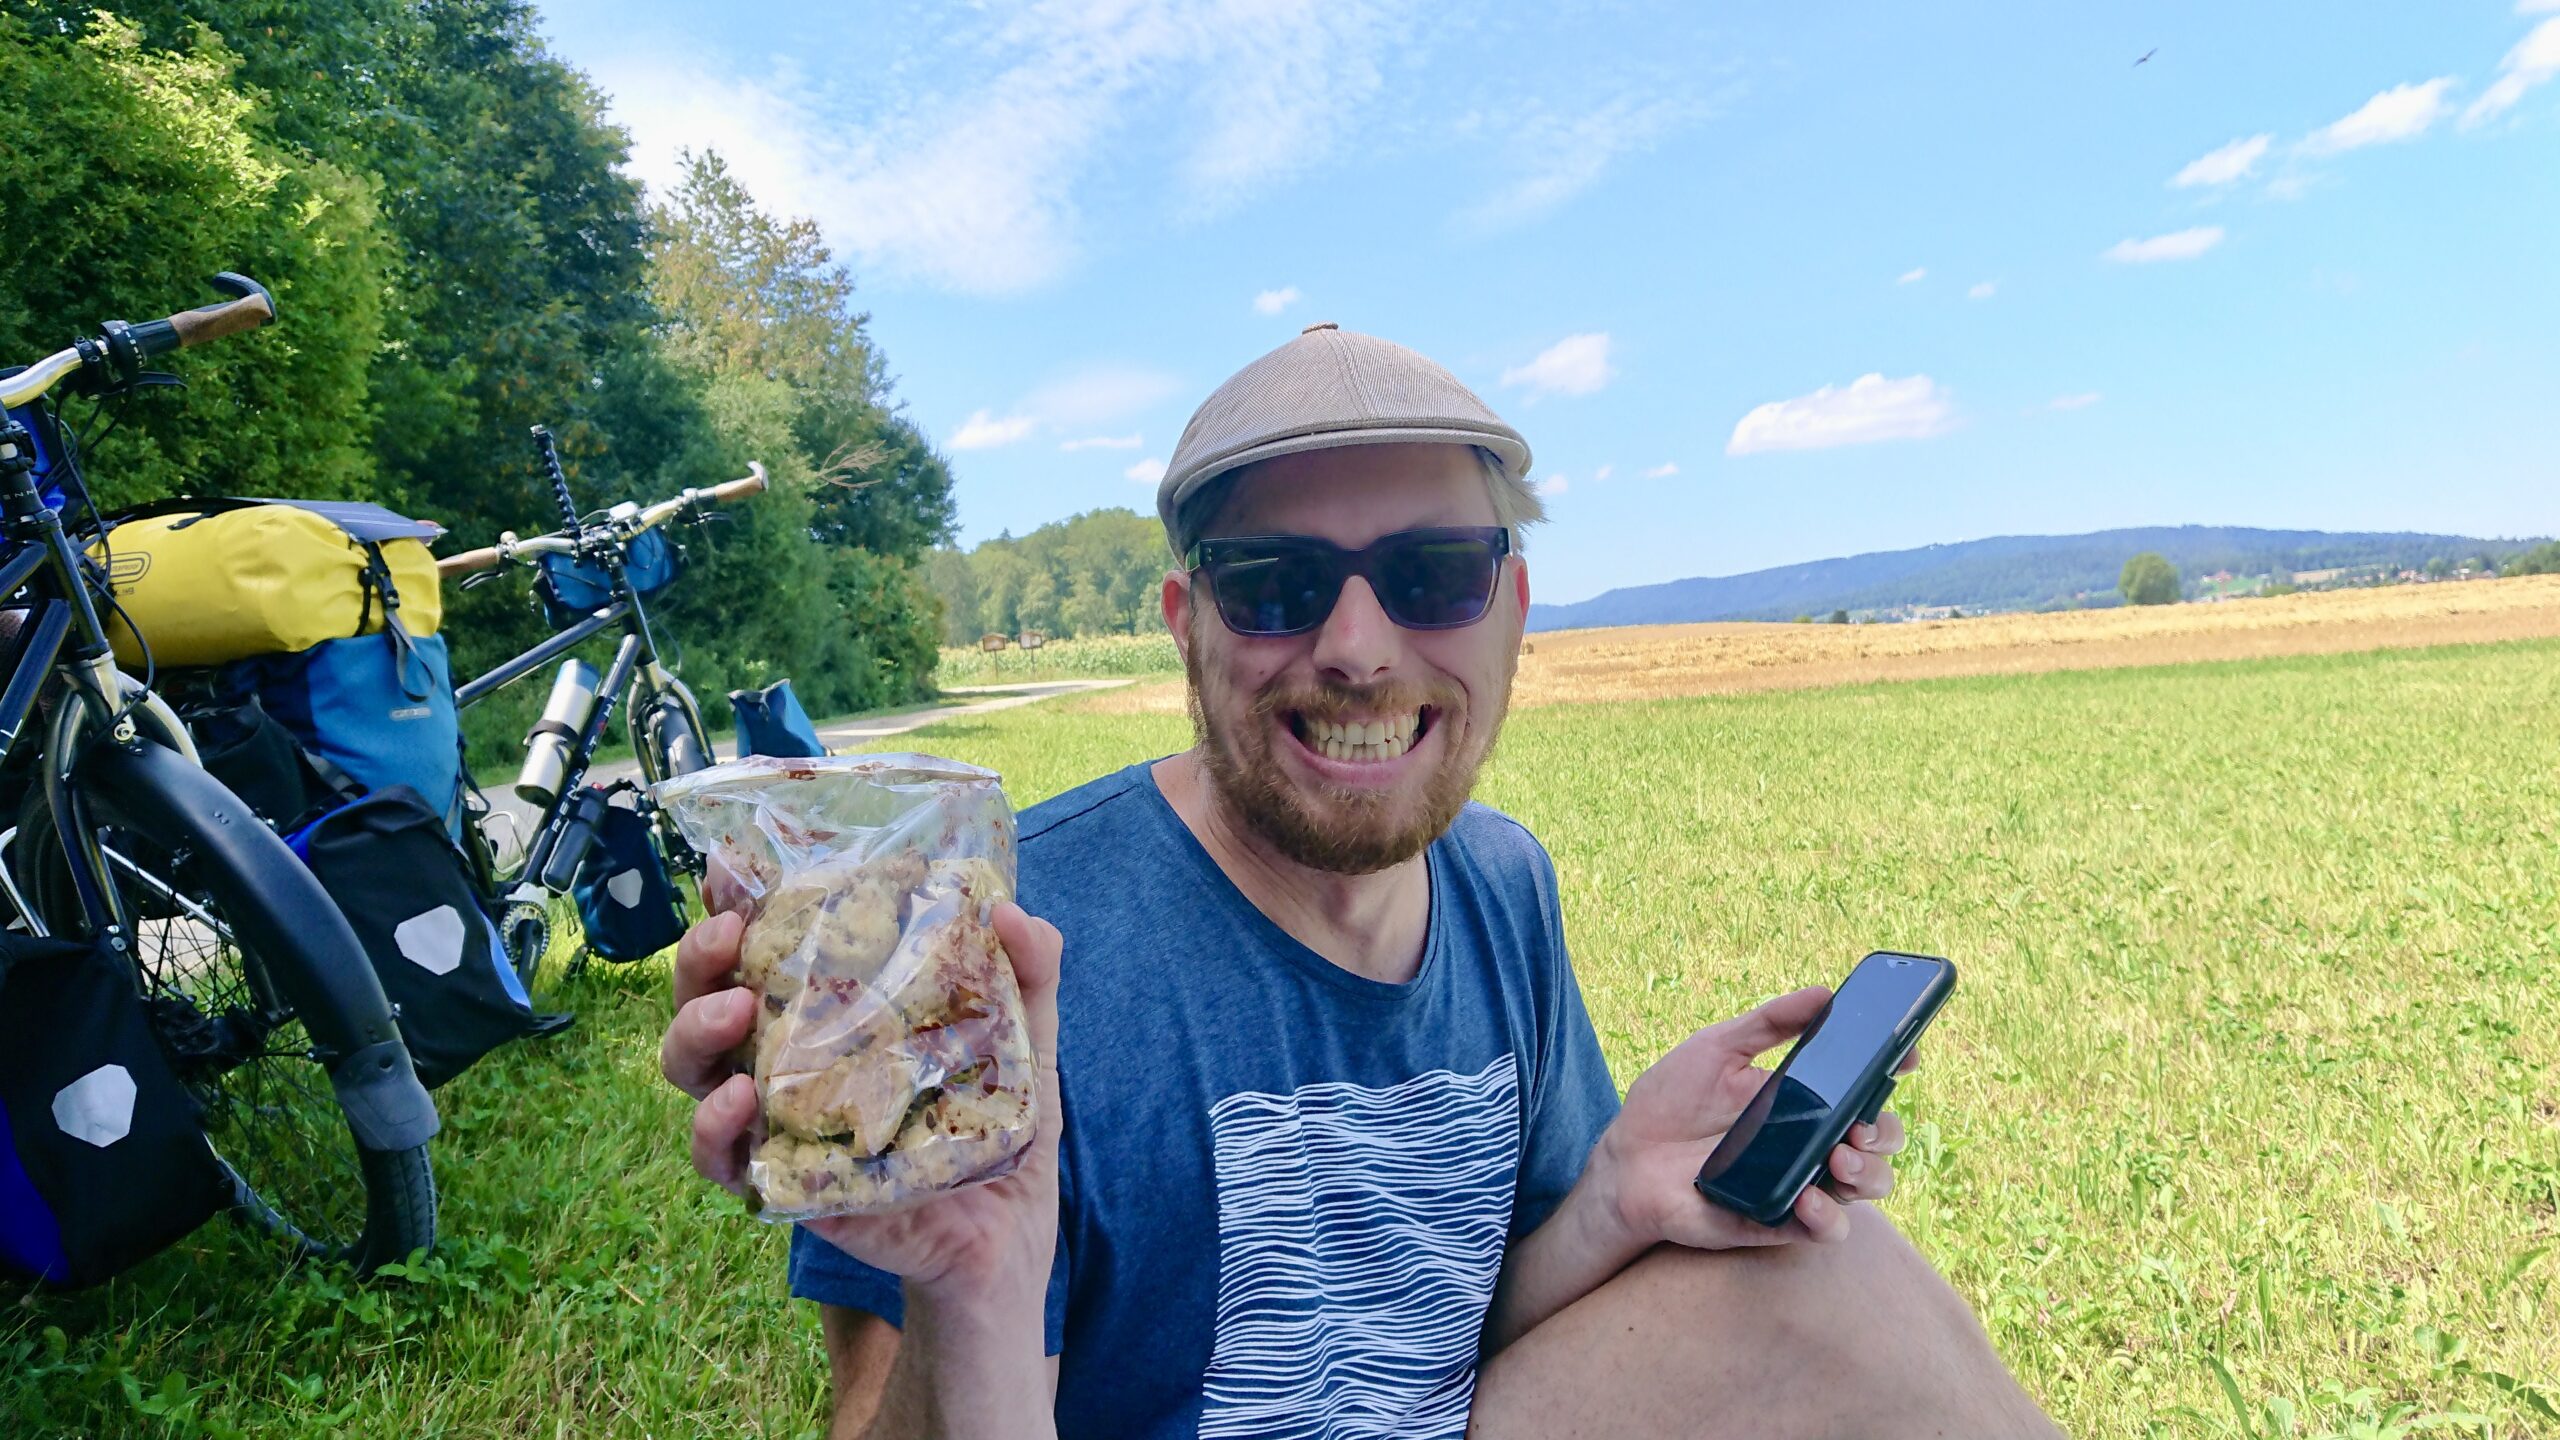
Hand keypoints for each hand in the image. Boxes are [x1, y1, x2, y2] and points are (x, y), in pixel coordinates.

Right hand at [659, 858, 1066, 1306]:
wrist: (1006, 1230)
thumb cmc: (1000, 1122)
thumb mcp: (1026, 1036)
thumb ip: (1030, 970)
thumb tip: (1011, 913)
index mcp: (833, 1004)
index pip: (765, 944)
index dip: (731, 905)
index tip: (726, 874)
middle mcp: (788, 1052)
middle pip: (706, 993)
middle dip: (698, 958)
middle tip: (727, 939)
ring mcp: (775, 1116)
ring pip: (691, 1067)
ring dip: (692, 1030)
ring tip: (730, 1011)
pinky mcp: (778, 1179)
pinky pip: (718, 1157)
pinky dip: (712, 1127)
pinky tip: (739, 1101)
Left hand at [1588, 987, 1911, 1252]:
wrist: (1627, 1159)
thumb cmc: (1671, 1101)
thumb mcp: (1717, 1050)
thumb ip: (1768, 1023)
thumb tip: (1824, 993)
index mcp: (1805, 1097)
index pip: (1867, 1086)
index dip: (1895, 1070)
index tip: (1905, 1055)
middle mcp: (1811, 1140)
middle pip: (1880, 1139)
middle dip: (1885, 1130)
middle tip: (1857, 1124)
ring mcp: (1801, 1180)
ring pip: (1868, 1185)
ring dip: (1868, 1172)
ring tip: (1837, 1159)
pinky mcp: (1779, 1220)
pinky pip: (1826, 1228)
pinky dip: (1827, 1216)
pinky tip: (1807, 1196)